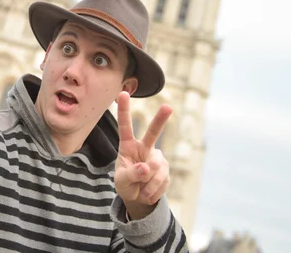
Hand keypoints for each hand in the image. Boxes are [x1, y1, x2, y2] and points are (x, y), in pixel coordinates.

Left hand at [114, 91, 171, 219]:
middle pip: (153, 132)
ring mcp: (157, 158)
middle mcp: (144, 148)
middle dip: (161, 120)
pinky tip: (148, 192)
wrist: (138, 198)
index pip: (125, 126)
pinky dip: (153, 190)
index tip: (122, 93)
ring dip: (147, 183)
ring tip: (140, 190)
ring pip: (155, 167)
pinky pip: (162, 180)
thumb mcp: (122, 181)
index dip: (124, 110)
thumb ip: (131, 174)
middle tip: (168, 107)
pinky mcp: (167, 170)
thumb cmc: (126, 184)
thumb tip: (145, 168)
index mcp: (128, 146)